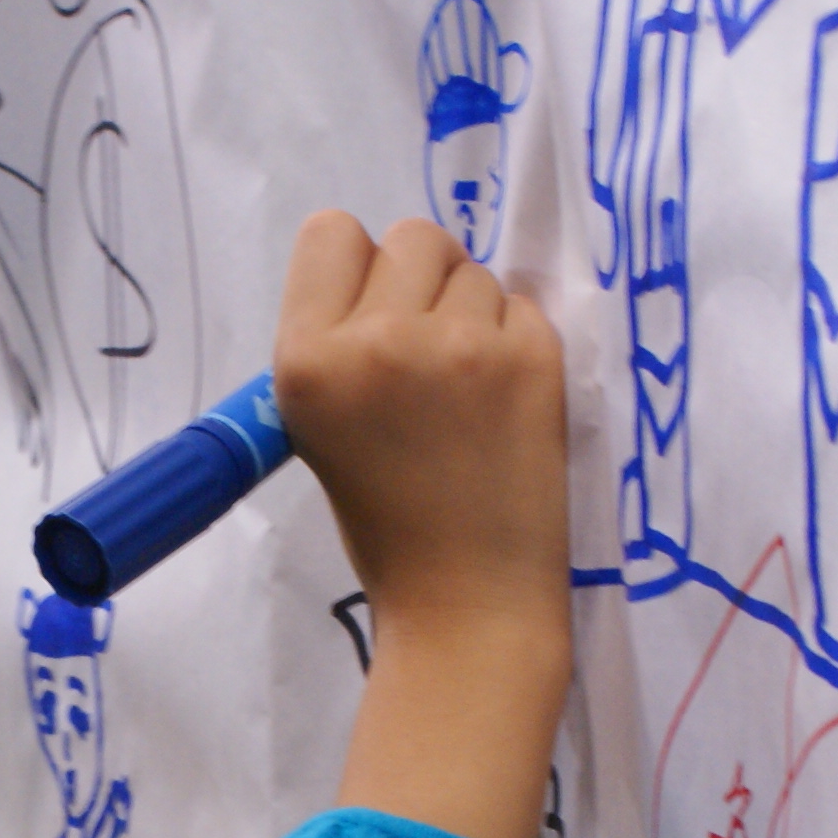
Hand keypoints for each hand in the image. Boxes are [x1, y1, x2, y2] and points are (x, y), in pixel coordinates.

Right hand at [272, 214, 571, 837]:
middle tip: (428, 362)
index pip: (331, 232)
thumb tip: (387, 275)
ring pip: (473, 269)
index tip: (373, 319)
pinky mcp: (531, 358)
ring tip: (466, 393)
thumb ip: (340, 343)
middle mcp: (378, 339)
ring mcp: (462, 345)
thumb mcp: (319, 429)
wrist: (467, 604)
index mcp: (306, 359)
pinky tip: (503, 404)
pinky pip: (523, 305)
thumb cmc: (386, 525)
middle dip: (422, 285)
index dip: (358, 271)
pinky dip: (517, 342)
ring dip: (472, 313)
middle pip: (410, 236)